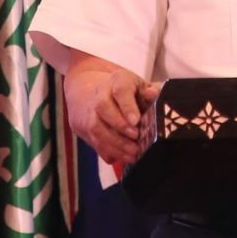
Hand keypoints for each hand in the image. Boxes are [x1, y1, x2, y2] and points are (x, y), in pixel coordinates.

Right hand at [63, 54, 159, 169]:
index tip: (136, 121)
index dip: (127, 106)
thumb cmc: (124, 91)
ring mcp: (89, 111)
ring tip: (133, 153)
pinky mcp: (83, 127)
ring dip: (115, 144)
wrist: (91, 89)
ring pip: (96, 128)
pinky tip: (123, 157)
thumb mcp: (139, 86)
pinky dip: (109, 152)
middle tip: (136, 139)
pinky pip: (93, 142)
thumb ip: (150, 91)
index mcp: (117, 80)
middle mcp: (99, 94)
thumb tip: (153, 94)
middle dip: (120, 126)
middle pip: (103, 108)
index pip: (120, 90)